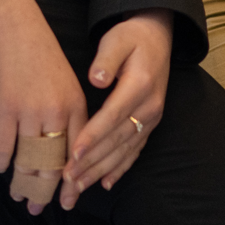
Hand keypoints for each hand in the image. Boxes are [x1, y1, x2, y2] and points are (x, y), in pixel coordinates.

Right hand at [0, 0, 88, 213]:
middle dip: (45, 192)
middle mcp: (56, 113)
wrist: (15, 27)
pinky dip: (0, 159)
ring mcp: (29, 112)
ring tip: (18, 195)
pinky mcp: (4, 108)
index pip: (78, 155)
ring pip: (27, 160)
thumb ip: (69, 116)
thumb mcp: (67, 83)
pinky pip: (2, 145)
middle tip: (38, 209)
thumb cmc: (42, 54)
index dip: (72, 183)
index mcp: (76, 106)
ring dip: (21, 182)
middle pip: (52, 164)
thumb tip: (65, 150)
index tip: (68, 201)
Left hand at [65, 9, 172, 199]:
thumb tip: (96, 79)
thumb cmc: (131, 37)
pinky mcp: (150, 124)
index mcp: (140, 85)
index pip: (113, 115)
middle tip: (67, 179)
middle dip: (92, 161)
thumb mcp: (117, 39)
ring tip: (79, 187)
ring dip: (101, 170)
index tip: (74, 152)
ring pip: (125, 150)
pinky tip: (106, 183)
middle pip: (117, 139)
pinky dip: (120, 168)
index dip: (93, 135)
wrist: (157, 37)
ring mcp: (152, 118)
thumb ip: (106, 59)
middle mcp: (150, 106)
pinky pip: (135, 150)